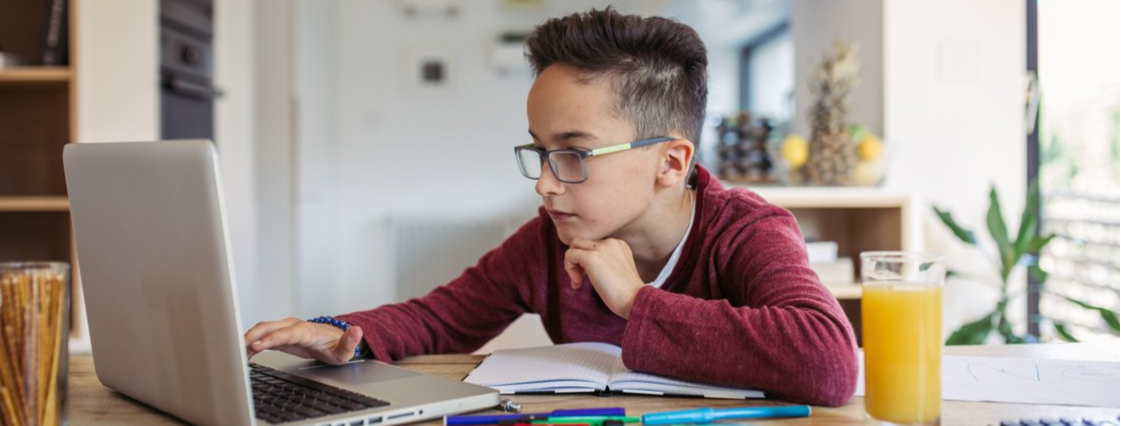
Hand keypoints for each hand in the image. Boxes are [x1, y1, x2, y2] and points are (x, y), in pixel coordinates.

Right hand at [244, 317, 363, 364]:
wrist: (334, 341)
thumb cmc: (337, 346)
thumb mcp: (346, 349)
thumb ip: (350, 342)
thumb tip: (357, 330)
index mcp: (307, 330)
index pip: (286, 333)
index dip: (271, 338)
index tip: (257, 345)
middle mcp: (294, 326)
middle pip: (269, 327)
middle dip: (252, 335)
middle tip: (236, 347)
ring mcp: (285, 328)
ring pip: (262, 329)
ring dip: (247, 338)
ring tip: (234, 351)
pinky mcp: (280, 335)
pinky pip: (262, 336)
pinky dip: (251, 343)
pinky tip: (243, 353)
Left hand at [564, 238, 644, 318]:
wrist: (635, 300)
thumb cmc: (627, 294)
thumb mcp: (616, 272)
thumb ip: (603, 263)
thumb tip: (581, 266)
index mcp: (618, 244)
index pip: (592, 244)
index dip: (586, 261)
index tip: (588, 278)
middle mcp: (610, 242)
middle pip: (582, 243)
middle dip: (577, 261)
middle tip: (580, 279)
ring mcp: (601, 248)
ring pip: (574, 246)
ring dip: (571, 264)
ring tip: (578, 282)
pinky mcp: (591, 257)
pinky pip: (569, 255)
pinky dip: (568, 269)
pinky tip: (577, 284)